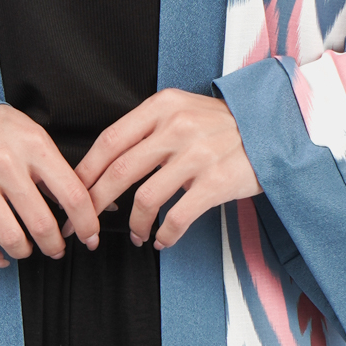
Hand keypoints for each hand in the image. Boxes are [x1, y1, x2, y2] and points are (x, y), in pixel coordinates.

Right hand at [0, 104, 101, 266]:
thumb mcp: (35, 138)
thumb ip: (60, 172)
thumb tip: (98, 200)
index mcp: (33, 145)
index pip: (71, 194)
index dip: (87, 223)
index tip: (90, 236)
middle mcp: (5, 163)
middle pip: (41, 222)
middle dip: (55, 245)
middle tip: (57, 248)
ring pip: (10, 237)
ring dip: (25, 252)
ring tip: (29, 249)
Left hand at [72, 89, 261, 250]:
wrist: (272, 129)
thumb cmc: (221, 124)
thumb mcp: (182, 109)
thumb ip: (148, 128)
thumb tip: (108, 161)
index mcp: (163, 106)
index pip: (110, 140)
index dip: (86, 170)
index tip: (73, 191)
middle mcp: (177, 127)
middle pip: (120, 171)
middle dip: (96, 202)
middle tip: (85, 222)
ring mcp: (197, 155)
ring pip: (145, 198)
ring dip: (134, 224)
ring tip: (136, 233)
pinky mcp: (216, 183)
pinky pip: (177, 217)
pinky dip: (164, 234)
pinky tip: (162, 239)